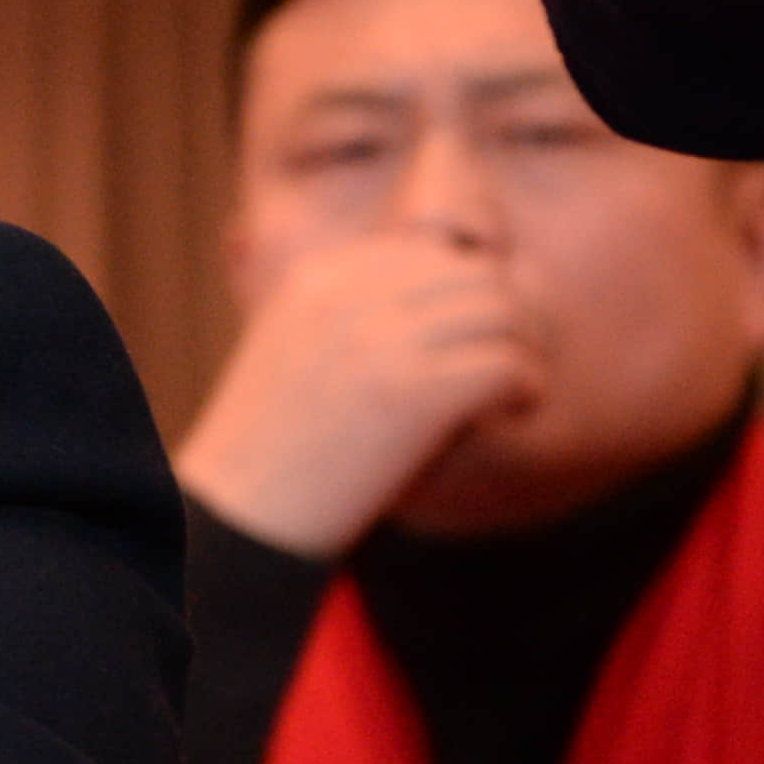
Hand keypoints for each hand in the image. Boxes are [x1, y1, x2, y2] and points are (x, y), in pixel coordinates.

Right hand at [172, 235, 541, 562]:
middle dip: (517, 317)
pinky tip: (511, 414)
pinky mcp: (406, 395)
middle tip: (518, 364)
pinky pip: (506, 364)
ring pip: (502, 311)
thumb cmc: (272, 450)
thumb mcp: (296, 349)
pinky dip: (525, 389)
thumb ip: (356, 313)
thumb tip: (456, 296)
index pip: (433, 247)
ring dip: (527, 351)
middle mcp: (348, 295)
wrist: (236, 516)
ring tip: (514, 395)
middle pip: (478, 274)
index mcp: (319, 277)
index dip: (476, 288)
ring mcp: (375, 342)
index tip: (484, 334)